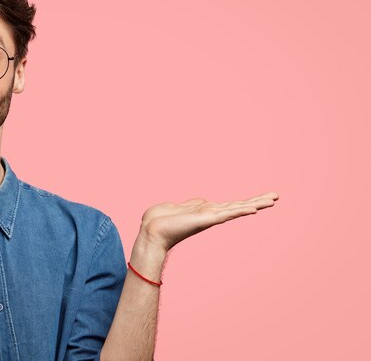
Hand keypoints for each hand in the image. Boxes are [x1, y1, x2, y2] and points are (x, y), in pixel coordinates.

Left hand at [138, 192, 278, 252]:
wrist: (151, 231)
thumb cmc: (161, 220)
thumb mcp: (181, 207)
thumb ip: (194, 204)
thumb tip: (203, 201)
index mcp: (206, 211)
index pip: (231, 205)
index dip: (247, 202)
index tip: (263, 198)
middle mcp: (211, 215)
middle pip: (239, 206)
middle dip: (257, 201)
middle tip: (276, 196)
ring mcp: (210, 217)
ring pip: (237, 208)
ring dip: (255, 203)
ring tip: (272, 199)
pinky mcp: (205, 220)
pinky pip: (226, 214)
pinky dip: (240, 211)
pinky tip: (253, 209)